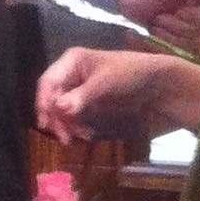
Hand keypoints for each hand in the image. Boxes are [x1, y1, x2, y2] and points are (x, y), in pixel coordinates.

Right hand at [35, 47, 199, 145]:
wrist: (156, 84)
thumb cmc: (130, 73)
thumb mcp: (105, 83)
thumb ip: (81, 96)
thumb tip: (59, 107)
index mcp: (71, 60)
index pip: (48, 82)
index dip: (44, 102)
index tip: (46, 123)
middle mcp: (71, 73)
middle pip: (52, 98)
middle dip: (57, 119)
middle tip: (64, 138)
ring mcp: (78, 89)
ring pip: (61, 111)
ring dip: (67, 126)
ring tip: (78, 139)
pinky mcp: (87, 102)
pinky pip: (74, 117)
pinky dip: (77, 127)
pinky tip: (87, 135)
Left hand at [119, 0, 199, 50]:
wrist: (115, 17)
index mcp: (190, 6)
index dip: (194, 11)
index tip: (179, 7)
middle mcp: (189, 24)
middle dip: (178, 20)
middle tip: (160, 15)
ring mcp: (180, 40)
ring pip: (190, 39)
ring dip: (169, 29)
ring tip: (154, 24)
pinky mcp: (171, 53)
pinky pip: (179, 49)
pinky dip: (164, 40)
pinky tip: (153, 35)